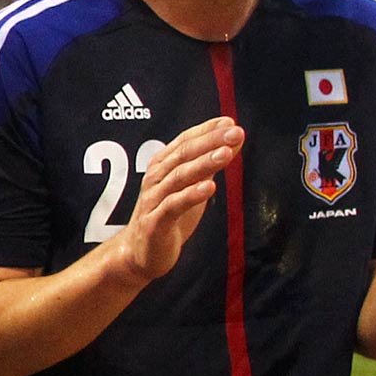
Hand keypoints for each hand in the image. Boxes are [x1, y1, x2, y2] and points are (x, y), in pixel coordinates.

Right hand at [110, 117, 243, 283]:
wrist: (141, 252)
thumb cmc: (167, 215)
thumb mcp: (192, 186)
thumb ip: (210, 164)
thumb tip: (235, 139)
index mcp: (162, 166)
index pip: (184, 141)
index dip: (206, 130)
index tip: (229, 122)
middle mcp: (155, 178)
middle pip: (182, 155)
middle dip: (210, 142)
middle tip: (234, 132)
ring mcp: (153, 200)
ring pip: (178, 177)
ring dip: (203, 163)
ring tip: (226, 153)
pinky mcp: (154, 223)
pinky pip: (173, 206)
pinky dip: (191, 195)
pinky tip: (210, 187)